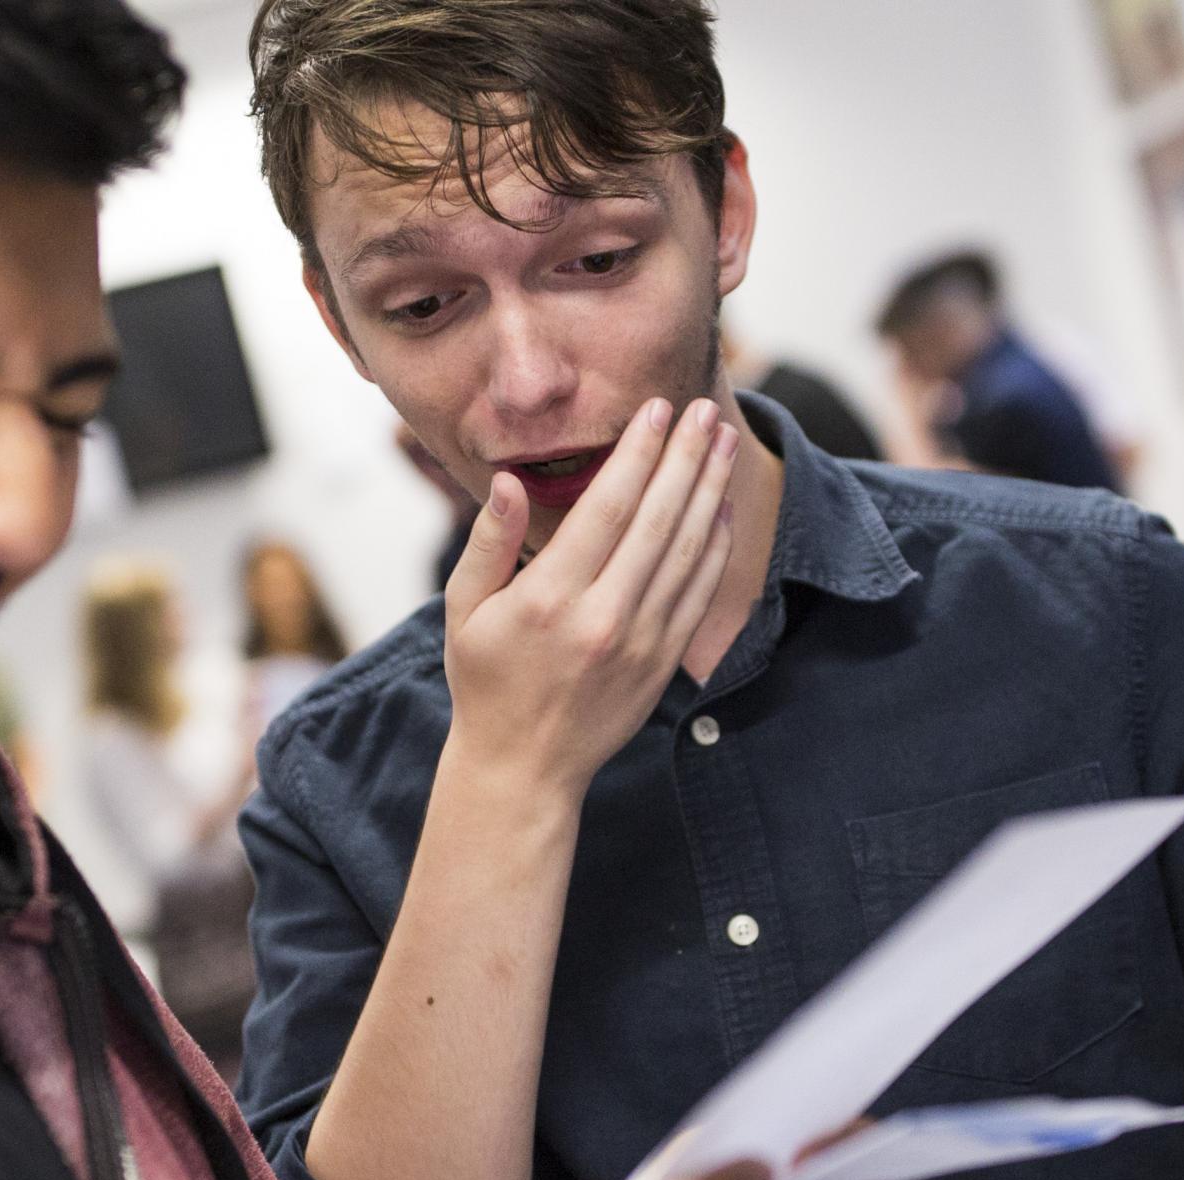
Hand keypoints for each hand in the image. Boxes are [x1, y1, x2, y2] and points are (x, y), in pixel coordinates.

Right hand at [442, 397, 739, 798]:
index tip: (655, 409)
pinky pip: (699, 593)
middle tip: (704, 408)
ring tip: (720, 441)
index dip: (637, 454)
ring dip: (709, 490)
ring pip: (687, 551)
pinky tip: (720, 506)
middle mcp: (602, 619)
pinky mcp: (663, 664)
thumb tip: (511, 481)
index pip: (607, 509)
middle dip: (684, 457)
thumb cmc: (485, 681)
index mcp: (549, 599)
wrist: (523, 768)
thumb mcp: (462, 610)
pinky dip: (715, 546)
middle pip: (658, 520)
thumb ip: (489, 542)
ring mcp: (640, 643)